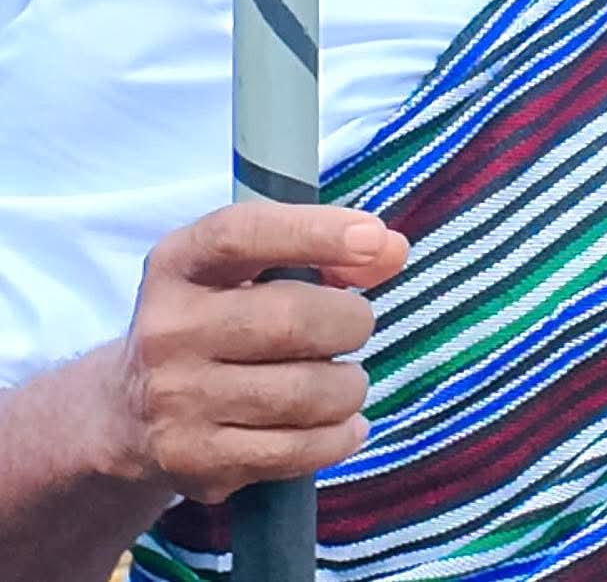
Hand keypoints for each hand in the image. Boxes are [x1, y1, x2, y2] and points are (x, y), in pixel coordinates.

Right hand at [95, 203, 407, 504]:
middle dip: (350, 321)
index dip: (316, 231)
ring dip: (349, 385)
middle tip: (356, 326)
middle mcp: (168, 329)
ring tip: (346, 380)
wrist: (129, 413)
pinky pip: (296, 451)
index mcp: (177, 263)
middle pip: (291, 319)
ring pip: (304, 392)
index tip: (374, 238)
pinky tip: (344, 424)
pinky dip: (339, 436)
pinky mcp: (196, 461)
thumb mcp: (245, 270)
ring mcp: (178, 400)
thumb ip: (322, 251)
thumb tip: (392, 250)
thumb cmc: (215, 320)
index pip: (245, 234)